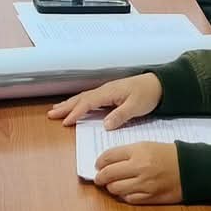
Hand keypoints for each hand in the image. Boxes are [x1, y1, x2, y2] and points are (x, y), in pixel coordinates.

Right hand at [47, 71, 161, 126]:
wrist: (159, 85)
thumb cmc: (148, 95)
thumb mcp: (136, 107)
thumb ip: (120, 115)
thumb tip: (105, 125)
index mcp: (109, 93)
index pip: (88, 103)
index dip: (76, 113)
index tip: (65, 122)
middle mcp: (104, 90)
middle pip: (81, 98)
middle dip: (65, 107)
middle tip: (51, 114)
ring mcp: (106, 91)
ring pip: (83, 98)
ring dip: (69, 104)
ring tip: (56, 110)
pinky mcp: (110, 94)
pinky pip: (89, 98)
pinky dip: (79, 103)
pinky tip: (76, 106)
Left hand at [94, 141, 181, 203]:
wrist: (191, 168)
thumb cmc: (169, 155)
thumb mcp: (147, 145)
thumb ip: (128, 152)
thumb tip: (108, 162)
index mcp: (137, 151)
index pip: (108, 157)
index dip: (99, 162)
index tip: (97, 165)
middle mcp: (139, 167)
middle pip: (108, 174)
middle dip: (100, 177)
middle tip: (99, 178)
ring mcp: (144, 184)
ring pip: (116, 189)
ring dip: (111, 188)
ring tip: (111, 185)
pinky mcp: (150, 197)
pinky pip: (129, 199)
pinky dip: (124, 196)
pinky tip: (125, 192)